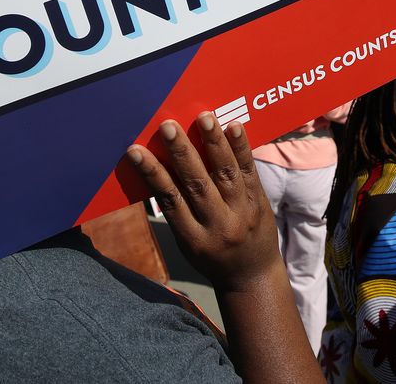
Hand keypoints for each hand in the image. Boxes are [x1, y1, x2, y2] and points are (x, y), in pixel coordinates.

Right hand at [125, 114, 280, 292]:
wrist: (253, 277)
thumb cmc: (212, 258)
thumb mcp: (188, 245)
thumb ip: (176, 212)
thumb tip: (157, 170)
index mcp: (193, 238)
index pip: (170, 200)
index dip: (152, 173)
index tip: (135, 150)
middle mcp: (218, 225)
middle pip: (197, 184)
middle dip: (181, 153)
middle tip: (168, 126)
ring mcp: (242, 212)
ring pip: (225, 173)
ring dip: (213, 143)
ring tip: (204, 117)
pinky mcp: (259, 201)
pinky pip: (249, 171)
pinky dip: (241, 148)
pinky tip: (234, 127)